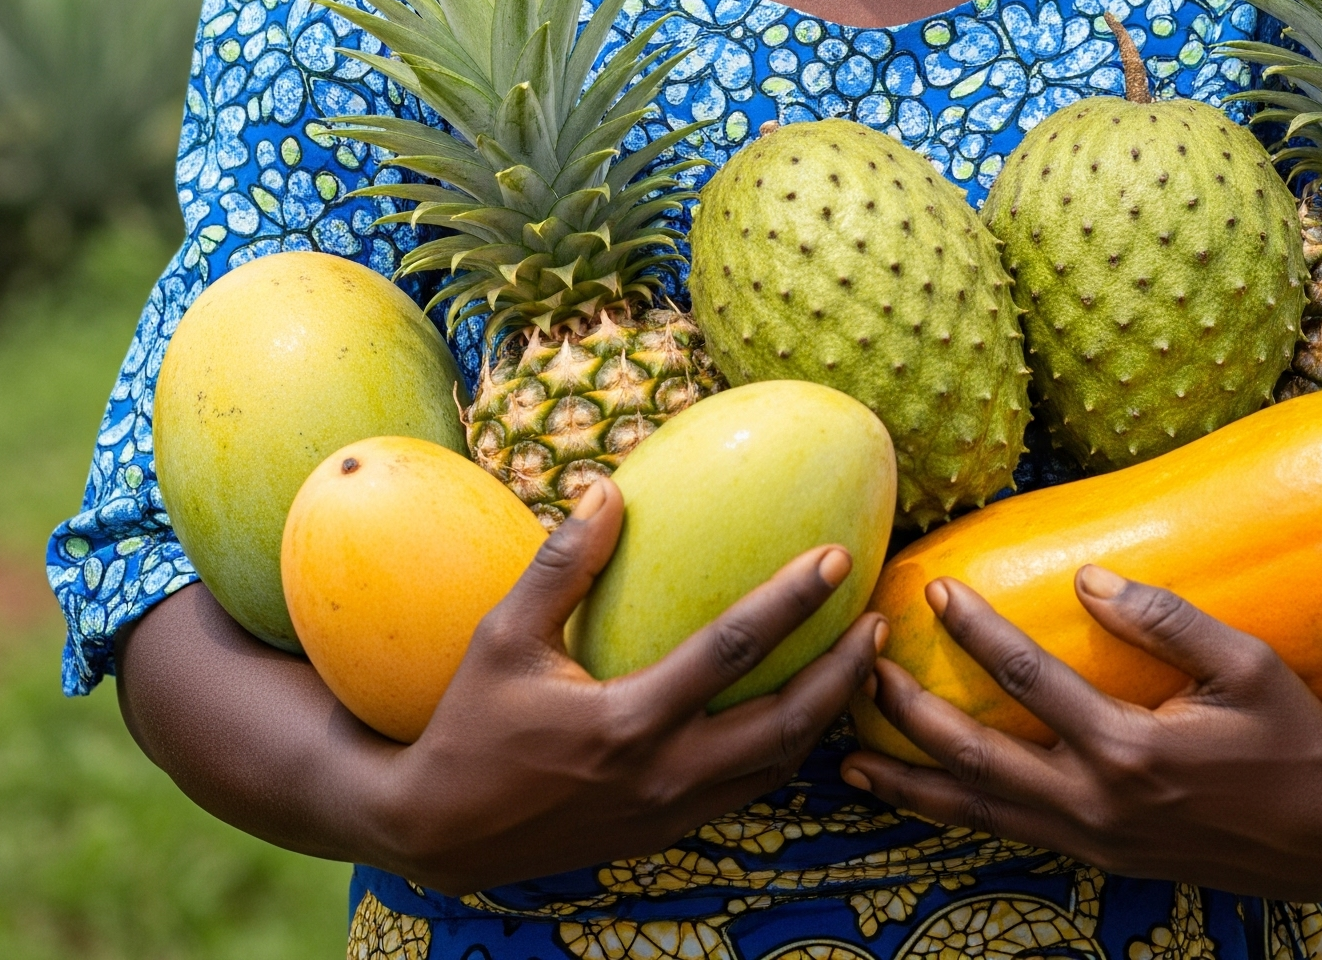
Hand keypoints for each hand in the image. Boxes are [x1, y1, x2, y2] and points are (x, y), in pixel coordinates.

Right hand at [365, 478, 885, 893]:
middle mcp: (663, 774)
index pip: (730, 651)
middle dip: (842, 671)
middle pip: (786, 724)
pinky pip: (751, 789)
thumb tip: (609, 489)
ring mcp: (671, 812)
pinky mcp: (669, 831)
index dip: (790, 601)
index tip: (836, 556)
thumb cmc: (470, 724)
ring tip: (862, 660)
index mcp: (626, 721)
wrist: (441, 833)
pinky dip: (790, 749)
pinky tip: (807, 710)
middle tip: (880, 617)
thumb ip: (563, 564)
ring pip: (779, 766)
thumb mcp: (504, 636)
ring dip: (828, 714)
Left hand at [842, 566, 1321, 897]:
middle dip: (910, 715)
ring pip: (982, 813)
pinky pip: (1011, 833)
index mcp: (1130, 752)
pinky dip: (957, 814)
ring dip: (912, 783)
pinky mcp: (1101, 857)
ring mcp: (1095, 841)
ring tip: (849, 757)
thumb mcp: (1249, 666)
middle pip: (978, 759)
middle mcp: (1099, 806)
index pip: (1028, 684)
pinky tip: (922, 794)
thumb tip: (1088, 581)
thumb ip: (1166, 619)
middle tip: (860, 669)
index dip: (978, 633)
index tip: (937, 590)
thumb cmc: (1297, 738)